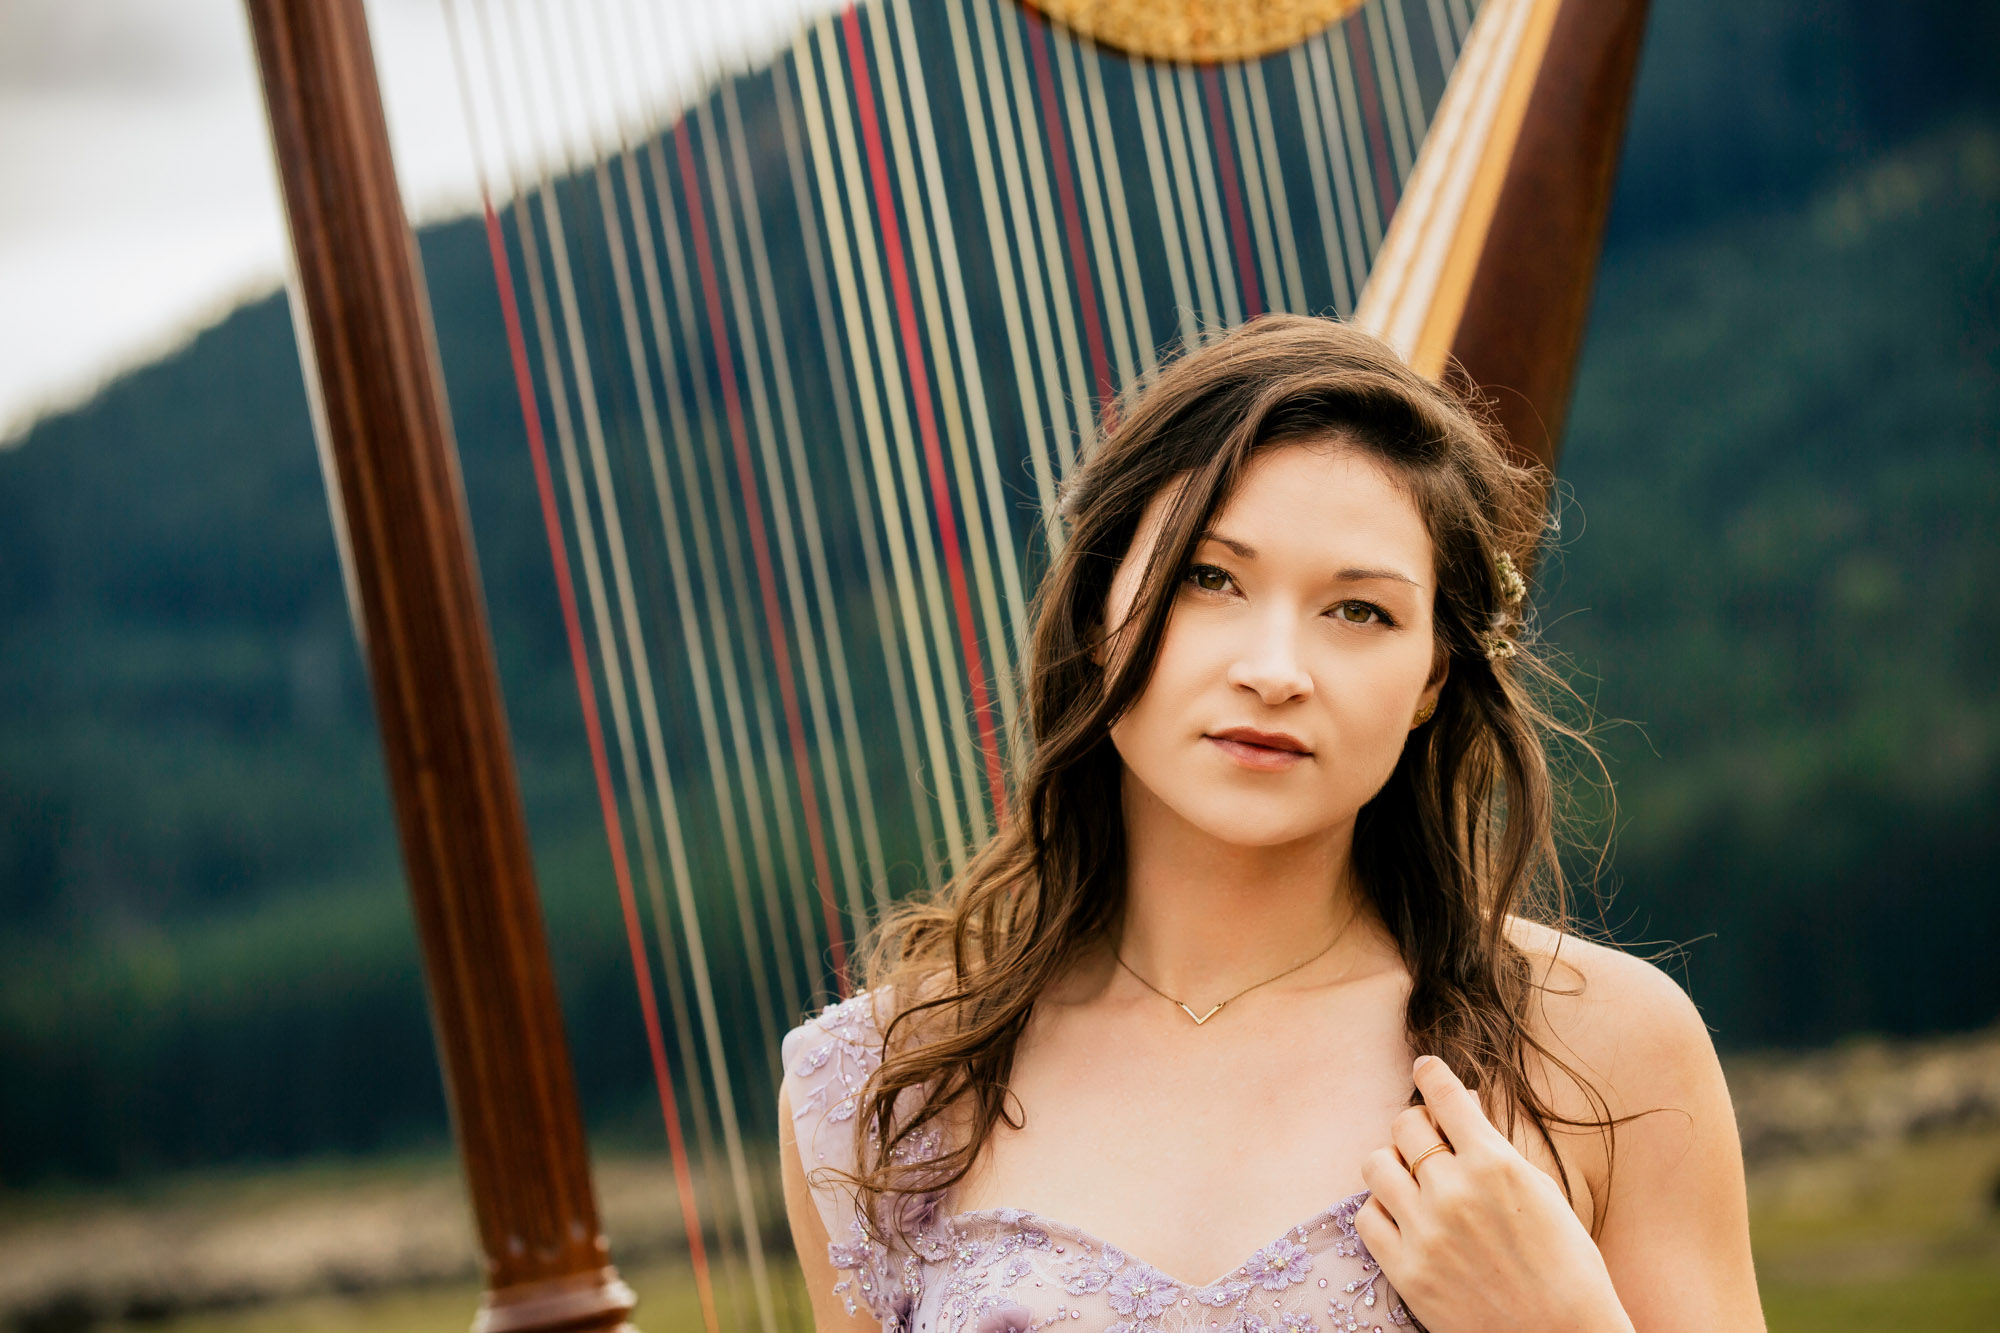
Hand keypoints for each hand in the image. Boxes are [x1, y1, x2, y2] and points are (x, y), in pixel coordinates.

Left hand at [1354, 1056, 1632, 1332]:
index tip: (1424, 1067)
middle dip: (1417, 1125)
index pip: (1446, 1096)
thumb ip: (1495, 1149)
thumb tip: (1461, 1104)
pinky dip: (1381, 1210)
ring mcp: (1425, 1232)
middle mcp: (1455, 1191)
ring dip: (1392, 1164)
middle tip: (1428, 1139)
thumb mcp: (1542, 1193)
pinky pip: (1366, 1216)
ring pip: (1376, 1164)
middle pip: (1405, 1125)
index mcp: (1496, 1165)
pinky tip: (1403, 1217)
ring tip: (1412, 1180)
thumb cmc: (1566, 1266)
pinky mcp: (1405, 1271)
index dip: (1431, 1075)